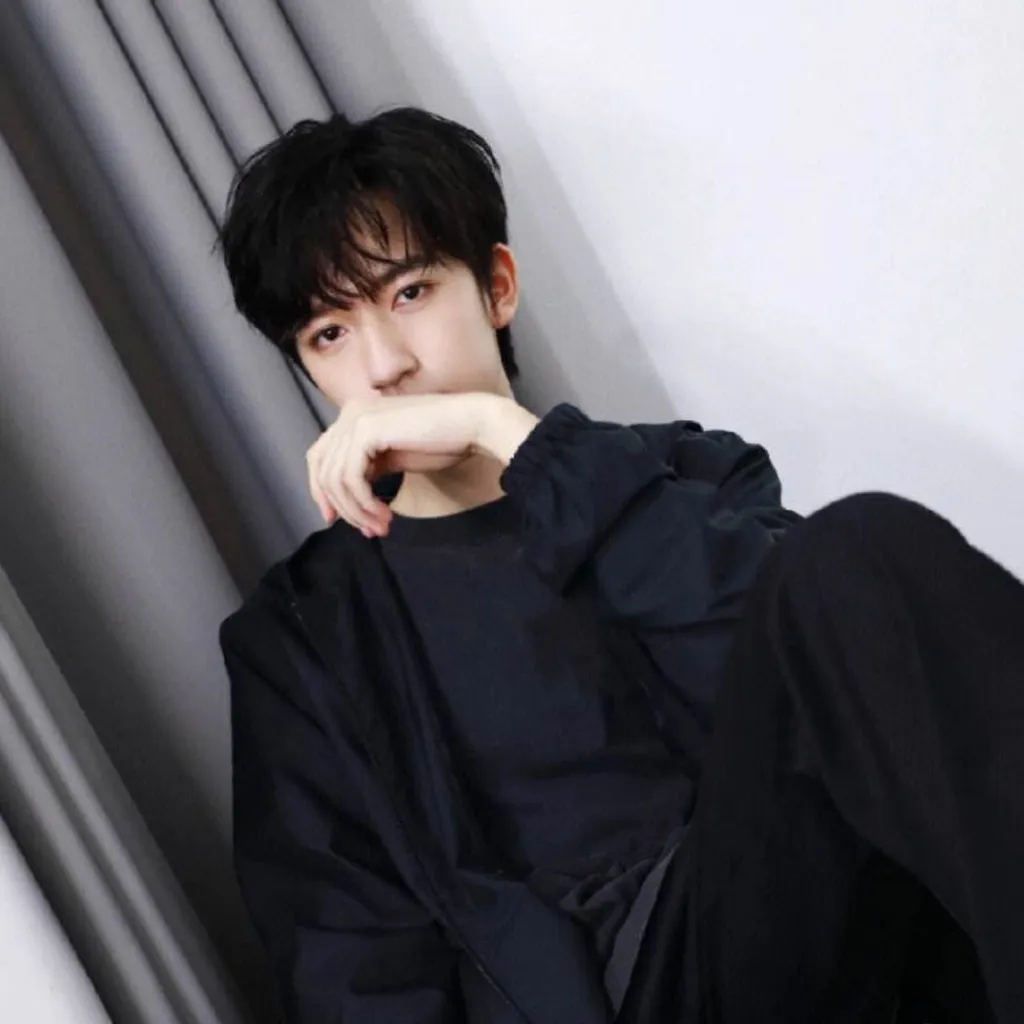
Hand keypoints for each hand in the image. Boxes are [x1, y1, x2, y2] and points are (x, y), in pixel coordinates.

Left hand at [306, 392, 537, 535]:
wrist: (471, 425)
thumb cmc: (442, 442)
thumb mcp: (395, 458)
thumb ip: (368, 471)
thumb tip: (346, 503)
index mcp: (354, 416)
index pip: (320, 458)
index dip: (322, 492)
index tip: (336, 520)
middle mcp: (350, 413)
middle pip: (322, 470)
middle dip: (342, 507)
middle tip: (368, 531)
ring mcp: (356, 419)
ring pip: (335, 478)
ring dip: (357, 511)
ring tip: (382, 526)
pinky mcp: (367, 430)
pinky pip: (350, 478)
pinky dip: (363, 502)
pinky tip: (383, 513)